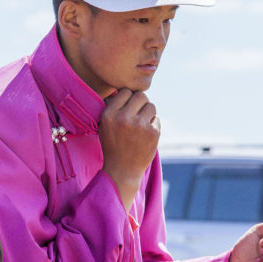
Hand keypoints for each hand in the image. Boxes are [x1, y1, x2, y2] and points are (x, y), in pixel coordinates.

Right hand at [99, 89, 159, 209]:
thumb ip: (114, 107)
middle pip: (141, 96)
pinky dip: (153, 126)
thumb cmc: (113, 145)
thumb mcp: (105, 125)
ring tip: (141, 126)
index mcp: (109, 115)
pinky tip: (145, 136)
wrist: (122, 170)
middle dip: (141, 104)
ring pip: (151, 106)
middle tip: (138, 114)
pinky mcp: (153, 133)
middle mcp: (123, 118)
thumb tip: (126, 90)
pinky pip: (157, 119)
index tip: (128, 108)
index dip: (128, 99)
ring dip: (148, 114)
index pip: (125, 92)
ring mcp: (139, 126)